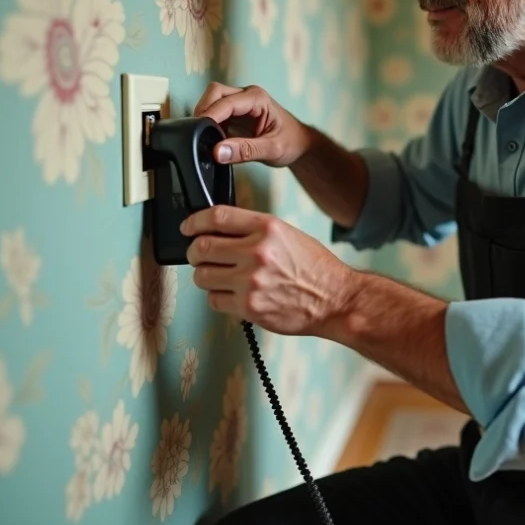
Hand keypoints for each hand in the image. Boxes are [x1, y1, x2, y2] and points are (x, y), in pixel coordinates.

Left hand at [181, 205, 355, 336]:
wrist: (336, 299)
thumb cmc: (316, 269)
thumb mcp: (288, 234)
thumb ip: (254, 231)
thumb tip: (220, 232)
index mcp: (267, 228)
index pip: (217, 217)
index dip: (194, 221)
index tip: (188, 227)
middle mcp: (257, 252)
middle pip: (201, 247)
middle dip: (194, 252)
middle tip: (198, 256)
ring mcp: (251, 281)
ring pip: (202, 276)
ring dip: (205, 276)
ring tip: (220, 277)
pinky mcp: (249, 307)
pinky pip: (214, 300)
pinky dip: (219, 298)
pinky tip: (234, 295)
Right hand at [192, 82, 309, 167]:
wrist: (300, 144)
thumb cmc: (291, 143)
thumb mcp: (272, 150)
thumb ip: (246, 151)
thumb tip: (217, 152)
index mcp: (258, 98)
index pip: (225, 102)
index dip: (209, 116)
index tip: (199, 133)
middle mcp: (247, 95)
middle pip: (214, 93)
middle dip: (203, 112)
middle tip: (199, 134)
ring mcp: (240, 102)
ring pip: (212, 101)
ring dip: (205, 118)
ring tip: (205, 138)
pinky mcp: (235, 112)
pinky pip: (215, 112)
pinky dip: (209, 124)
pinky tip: (213, 139)